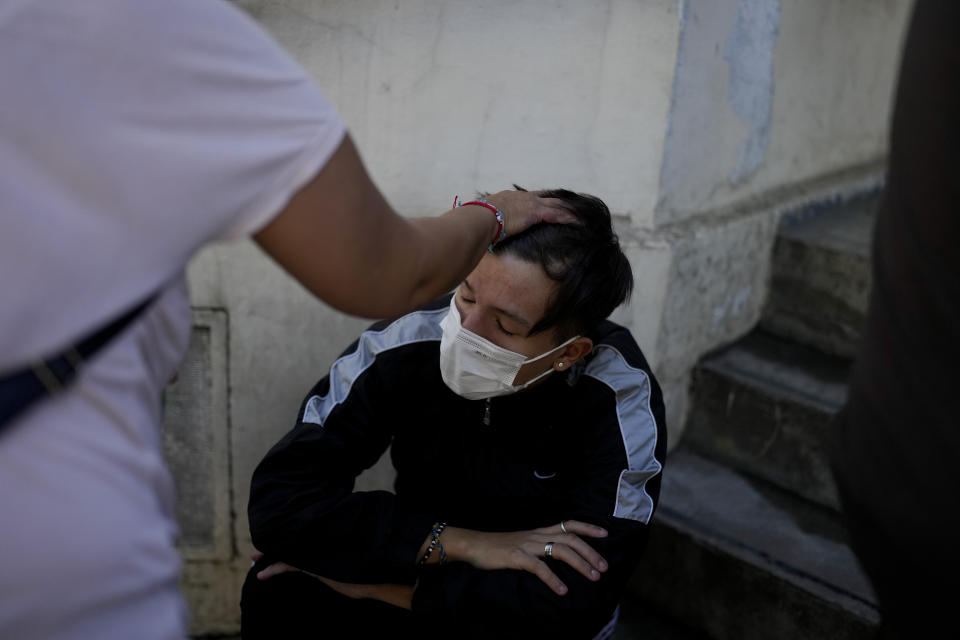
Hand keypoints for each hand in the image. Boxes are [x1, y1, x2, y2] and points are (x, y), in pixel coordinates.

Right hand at [442, 520, 607, 595]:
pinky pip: (539, 567)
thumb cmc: (498, 547)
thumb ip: (540, 548)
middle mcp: (537, 535)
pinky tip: (562, 591)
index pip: (568, 524)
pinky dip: (553, 579)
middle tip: (604, 567)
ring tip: (593, 577)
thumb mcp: (523, 544)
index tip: (605, 533)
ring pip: (560, 549)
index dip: (588, 527)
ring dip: (580, 564)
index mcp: (539, 531)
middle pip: (570, 537)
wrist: (473, 545)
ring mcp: (527, 545)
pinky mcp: (516, 557)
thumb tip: (559, 558)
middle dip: (591, 551)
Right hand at [482, 190, 577, 236]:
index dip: (542, 199)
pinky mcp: (535, 213)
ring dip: (569, 210)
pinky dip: (569, 219)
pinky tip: (578, 222)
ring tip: (582, 215)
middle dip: (560, 201)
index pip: (531, 197)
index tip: (549, 202)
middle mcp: (523, 197)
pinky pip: (557, 215)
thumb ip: (490, 222)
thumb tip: (486, 232)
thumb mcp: (485, 219)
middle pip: (548, 197)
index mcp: (511, 197)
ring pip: (556, 204)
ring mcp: (530, 203)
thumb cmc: (478, 221)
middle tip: (572, 206)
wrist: (480, 217)